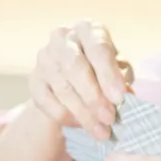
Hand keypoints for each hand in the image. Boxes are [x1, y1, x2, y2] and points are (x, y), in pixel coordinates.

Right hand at [27, 21, 129, 138]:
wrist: (72, 79)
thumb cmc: (102, 70)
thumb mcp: (117, 69)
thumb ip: (122, 79)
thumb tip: (127, 96)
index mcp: (87, 29)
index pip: (98, 49)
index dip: (109, 74)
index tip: (119, 98)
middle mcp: (62, 38)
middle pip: (75, 67)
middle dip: (94, 97)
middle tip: (109, 118)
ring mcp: (44, 58)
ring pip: (62, 88)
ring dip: (83, 113)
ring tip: (100, 131)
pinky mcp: (33, 80)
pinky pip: (47, 102)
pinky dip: (65, 116)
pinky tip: (80, 125)